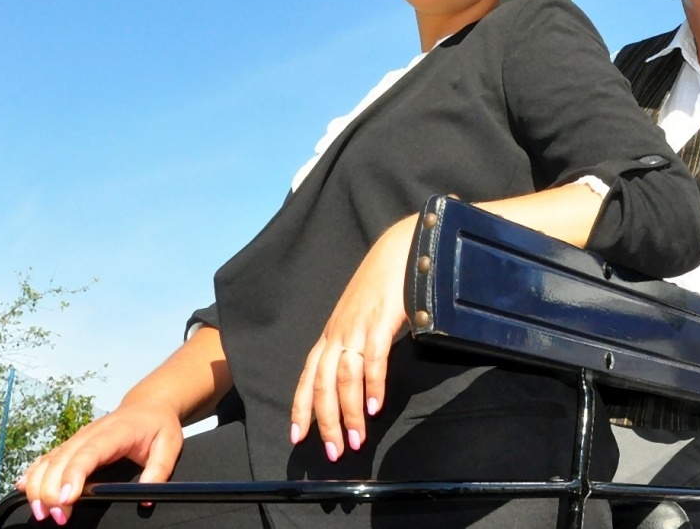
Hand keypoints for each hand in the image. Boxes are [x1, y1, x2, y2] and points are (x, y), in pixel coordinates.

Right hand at [15, 400, 182, 523]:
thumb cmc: (158, 425)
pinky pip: (46, 458)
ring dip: (38, 485)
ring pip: (49, 460)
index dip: (73, 475)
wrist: (148, 404)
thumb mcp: (170, 445)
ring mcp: (77, 438)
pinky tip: (23, 488)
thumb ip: (159, 470)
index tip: (66, 498)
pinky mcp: (70, 444)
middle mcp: (90, 433)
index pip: (89, 453)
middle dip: (52, 489)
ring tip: (41, 511)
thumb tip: (147, 498)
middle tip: (56, 516)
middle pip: (61, 460)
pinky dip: (32, 473)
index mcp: (115, 432)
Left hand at [290, 218, 411, 459]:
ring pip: (343, 378)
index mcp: (332, 333)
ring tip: (357, 439)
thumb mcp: (362, 317)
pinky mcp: (381, 319)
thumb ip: (356, 343)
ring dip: (349, 413)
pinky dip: (372, 385)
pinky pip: (372, 358)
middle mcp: (338, 332)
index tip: (298, 437)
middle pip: (322, 384)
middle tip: (333, 451)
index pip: (308, 376)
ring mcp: (358, 326)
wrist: (401, 247)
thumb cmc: (384, 283)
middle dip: (325, 422)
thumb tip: (358, 377)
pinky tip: (375, 407)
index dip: (301, 408)